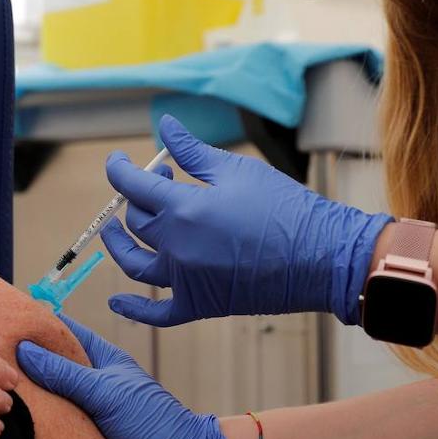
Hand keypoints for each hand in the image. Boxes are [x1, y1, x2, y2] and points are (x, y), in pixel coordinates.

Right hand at [17, 315, 237, 438]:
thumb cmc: (157, 426)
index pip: (68, 333)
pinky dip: (44, 425)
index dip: (41, 326)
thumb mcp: (106, 393)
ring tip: (4, 390)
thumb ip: (66, 373)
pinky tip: (23, 423)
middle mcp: (97, 384)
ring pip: (55, 398)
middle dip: (30, 363)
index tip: (11, 321)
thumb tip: (27, 350)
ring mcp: (93, 411)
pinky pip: (61, 427)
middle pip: (56, 367)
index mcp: (105, 361)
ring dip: (35, 398)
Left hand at [104, 115, 390, 326]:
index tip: (118, 160)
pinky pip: (158, 313)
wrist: (324, 257)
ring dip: (119, 246)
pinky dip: (135, 309)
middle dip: (138, 198)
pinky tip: (116, 302)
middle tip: (159, 182)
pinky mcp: (201, 304)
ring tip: (113, 230)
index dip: (119, 169)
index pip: (132, 186)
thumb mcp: (236, 170)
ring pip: (135, 264)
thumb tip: (164, 124)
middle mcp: (177, 247)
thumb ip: (192, 150)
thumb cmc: (285, 207)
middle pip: (137, 222)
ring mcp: (186, 280)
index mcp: (183, 209)